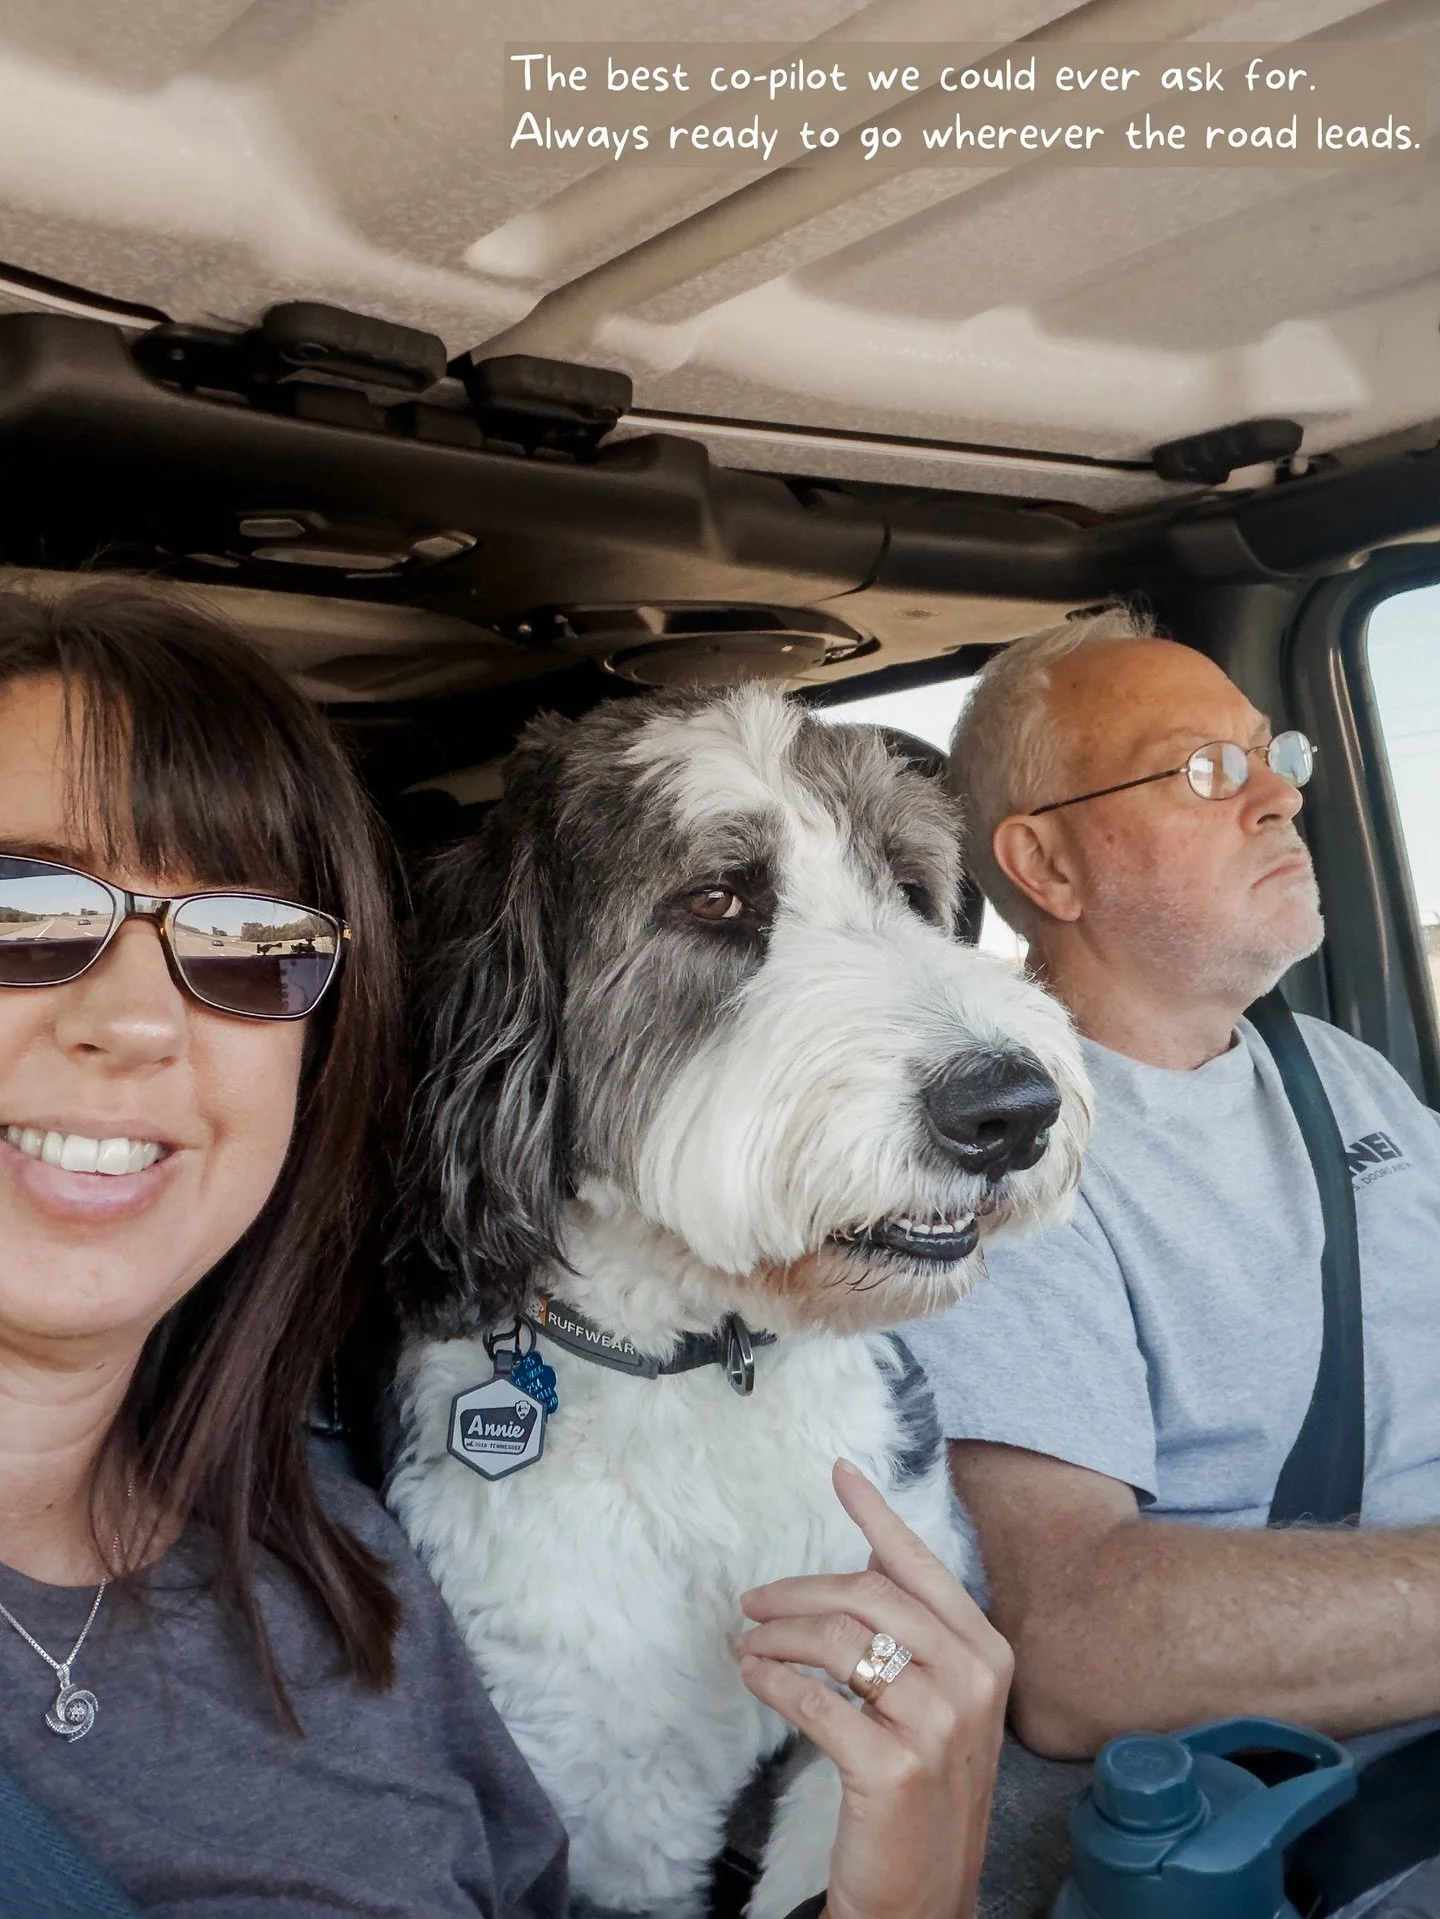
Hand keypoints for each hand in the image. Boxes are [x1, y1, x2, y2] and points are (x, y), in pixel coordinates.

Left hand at [736, 1459, 1011, 1918]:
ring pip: (836, 1641)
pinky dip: (771, 1681)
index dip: (876, 1513)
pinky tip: (755, 1677)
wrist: (924, 1896)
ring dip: (776, 1637)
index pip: (921, 1565)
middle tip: (754, 1601)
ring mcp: (936, 1724)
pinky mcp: (892, 1768)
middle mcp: (971, 1680)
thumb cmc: (926, 1791)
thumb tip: (867, 1562)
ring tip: (748, 1644)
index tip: (840, 1473)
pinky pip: (814, 1699)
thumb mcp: (941, 1702)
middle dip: (798, 1591)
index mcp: (986, 1652)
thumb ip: (914, 1631)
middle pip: (866, 1595)